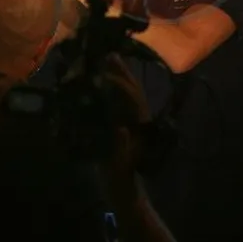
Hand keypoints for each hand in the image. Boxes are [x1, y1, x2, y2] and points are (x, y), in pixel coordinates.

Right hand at [98, 55, 150, 197]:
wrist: (123, 187)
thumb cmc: (120, 175)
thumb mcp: (119, 164)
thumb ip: (121, 148)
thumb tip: (121, 128)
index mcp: (140, 124)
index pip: (133, 98)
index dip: (121, 84)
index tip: (105, 74)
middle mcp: (139, 117)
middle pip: (133, 89)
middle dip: (122, 72)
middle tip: (108, 54)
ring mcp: (133, 119)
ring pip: (128, 92)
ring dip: (119, 75)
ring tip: (107, 59)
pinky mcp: (125, 121)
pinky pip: (120, 99)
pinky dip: (113, 87)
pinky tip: (102, 79)